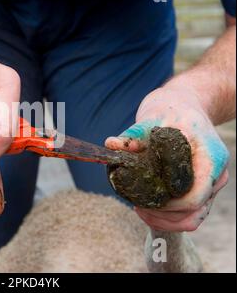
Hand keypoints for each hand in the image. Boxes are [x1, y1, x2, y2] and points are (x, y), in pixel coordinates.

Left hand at [106, 83, 229, 231]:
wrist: (184, 105)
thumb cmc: (170, 110)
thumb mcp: (152, 116)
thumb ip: (133, 134)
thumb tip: (111, 145)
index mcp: (210, 157)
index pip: (195, 195)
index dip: (168, 204)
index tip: (142, 199)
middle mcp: (215, 174)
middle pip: (193, 212)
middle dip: (161, 214)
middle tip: (135, 205)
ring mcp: (210, 184)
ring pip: (191, 218)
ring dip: (164, 220)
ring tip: (139, 208)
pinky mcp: (199, 189)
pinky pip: (188, 214)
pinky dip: (168, 217)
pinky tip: (146, 208)